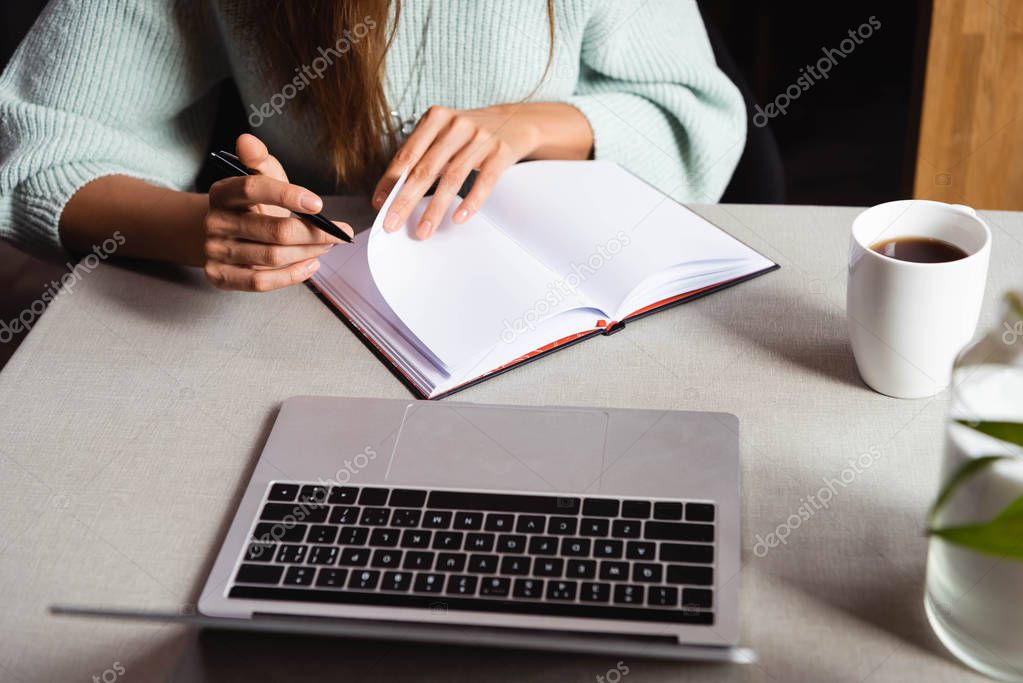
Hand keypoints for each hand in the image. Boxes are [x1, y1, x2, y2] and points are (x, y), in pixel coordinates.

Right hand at [203, 134, 352, 291]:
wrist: (226, 235)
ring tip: (328, 246)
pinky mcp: (219, 276)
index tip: (319, 205)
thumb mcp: (259, 179)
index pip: (253, 189)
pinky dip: (292, 275)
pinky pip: (260, 281)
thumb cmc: (252, 206)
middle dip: (313, 233)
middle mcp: (215, 221)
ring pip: (272, 257)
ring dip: (308, 252)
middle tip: (339, 234)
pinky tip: (311, 264)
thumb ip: (260, 162)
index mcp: (223, 192)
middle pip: (273, 231)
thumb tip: (247, 140)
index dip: (287, 196)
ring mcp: (215, 251)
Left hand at [372, 103, 591, 238]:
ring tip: (423, 231)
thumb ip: (421, 155)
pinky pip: (484, 181)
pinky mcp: (501, 152)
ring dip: (435, 209)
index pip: (408, 154)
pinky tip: (459, 218)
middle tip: (392, 224)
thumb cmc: (470, 134)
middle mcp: (457, 125)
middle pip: (426, 168)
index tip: (379, 204)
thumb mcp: (444, 134)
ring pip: (452, 178)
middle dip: (406, 200)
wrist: (515, 121)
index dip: (391, 181)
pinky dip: (471, 201)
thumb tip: (392, 191)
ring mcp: (481, 138)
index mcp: (436, 118)